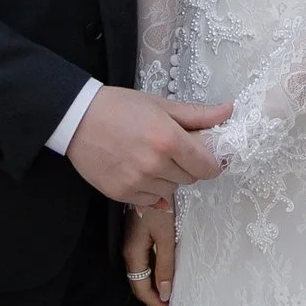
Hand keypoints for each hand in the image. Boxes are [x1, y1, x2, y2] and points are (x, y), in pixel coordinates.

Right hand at [67, 84, 229, 201]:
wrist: (76, 118)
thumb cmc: (119, 107)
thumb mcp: (161, 105)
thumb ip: (197, 114)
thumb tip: (228, 111)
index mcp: (169, 139)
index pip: (208, 167)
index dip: (212, 163)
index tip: (206, 157)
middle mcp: (155, 164)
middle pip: (191, 179)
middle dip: (187, 166)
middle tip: (171, 149)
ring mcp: (137, 182)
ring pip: (171, 191)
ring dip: (168, 178)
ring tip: (150, 157)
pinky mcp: (121, 194)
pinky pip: (150, 200)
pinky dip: (150, 189)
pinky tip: (137, 169)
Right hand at [124, 198, 177, 305]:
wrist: (151, 181)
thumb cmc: (159, 207)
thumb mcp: (166, 237)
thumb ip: (165, 265)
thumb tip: (166, 293)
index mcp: (133, 254)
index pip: (141, 289)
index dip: (156, 304)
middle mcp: (128, 252)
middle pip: (139, 283)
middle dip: (155, 297)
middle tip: (174, 305)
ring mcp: (131, 244)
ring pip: (141, 273)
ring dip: (155, 285)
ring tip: (172, 292)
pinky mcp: (136, 236)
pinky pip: (144, 262)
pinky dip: (154, 272)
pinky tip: (166, 271)